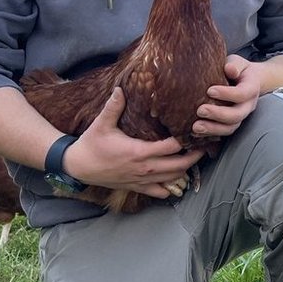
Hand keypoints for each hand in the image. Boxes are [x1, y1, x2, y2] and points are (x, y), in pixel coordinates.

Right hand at [64, 88, 204, 197]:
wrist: (78, 167)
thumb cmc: (91, 144)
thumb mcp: (101, 124)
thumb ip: (113, 107)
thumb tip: (120, 88)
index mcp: (139, 152)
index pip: (171, 147)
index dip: (185, 140)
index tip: (195, 131)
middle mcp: (144, 169)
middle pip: (179, 166)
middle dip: (194, 156)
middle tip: (204, 146)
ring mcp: (142, 180)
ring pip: (173, 179)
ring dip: (186, 170)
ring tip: (194, 158)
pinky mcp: (137, 187)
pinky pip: (160, 192)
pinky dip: (172, 186)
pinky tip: (178, 178)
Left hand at [192, 54, 264, 138]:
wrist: (246, 80)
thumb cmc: (238, 69)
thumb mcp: (237, 62)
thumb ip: (234, 64)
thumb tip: (229, 69)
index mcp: (251, 89)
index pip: (242, 94)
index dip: (227, 94)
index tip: (210, 90)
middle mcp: (248, 106)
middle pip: (237, 115)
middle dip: (218, 114)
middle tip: (200, 110)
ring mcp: (240, 117)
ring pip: (230, 128)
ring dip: (212, 129)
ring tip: (195, 127)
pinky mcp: (230, 124)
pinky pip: (222, 133)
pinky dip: (209, 134)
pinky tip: (195, 133)